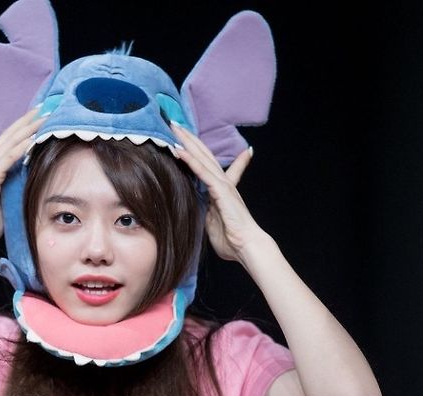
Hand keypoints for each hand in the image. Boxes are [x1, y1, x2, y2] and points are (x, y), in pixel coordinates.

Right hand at [0, 108, 45, 245]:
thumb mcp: (2, 195)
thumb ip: (8, 182)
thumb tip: (20, 176)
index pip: (7, 139)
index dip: (21, 126)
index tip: (37, 115)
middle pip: (10, 134)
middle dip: (27, 120)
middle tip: (44, 107)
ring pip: (11, 141)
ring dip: (28, 127)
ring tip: (44, 116)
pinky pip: (9, 156)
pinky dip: (22, 146)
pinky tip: (34, 137)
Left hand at [171, 124, 267, 262]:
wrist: (247, 246)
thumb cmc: (232, 240)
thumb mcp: (211, 223)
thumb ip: (205, 212)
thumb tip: (199, 210)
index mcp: (220, 190)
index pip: (209, 165)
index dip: (197, 151)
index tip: (187, 140)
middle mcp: (222, 183)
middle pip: (203, 154)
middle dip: (189, 138)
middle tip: (175, 123)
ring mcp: (222, 185)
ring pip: (202, 157)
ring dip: (187, 141)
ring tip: (174, 126)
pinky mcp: (220, 191)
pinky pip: (202, 172)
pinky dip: (190, 160)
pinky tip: (178, 149)